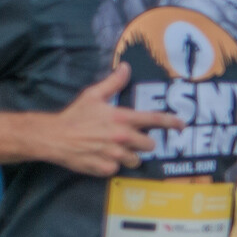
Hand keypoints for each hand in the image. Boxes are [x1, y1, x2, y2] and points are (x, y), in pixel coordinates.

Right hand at [47, 63, 183, 175]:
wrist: (54, 137)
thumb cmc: (75, 115)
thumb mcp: (93, 95)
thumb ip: (113, 83)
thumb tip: (126, 67)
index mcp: (122, 118)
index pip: (154, 119)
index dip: (171, 122)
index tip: (182, 125)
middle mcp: (122, 137)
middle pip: (150, 145)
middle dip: (143, 143)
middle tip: (128, 139)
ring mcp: (115, 155)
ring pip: (136, 160)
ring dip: (129, 156)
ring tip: (112, 148)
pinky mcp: (106, 168)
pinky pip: (118, 169)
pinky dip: (112, 165)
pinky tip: (101, 157)